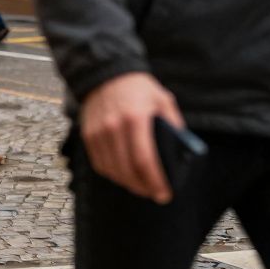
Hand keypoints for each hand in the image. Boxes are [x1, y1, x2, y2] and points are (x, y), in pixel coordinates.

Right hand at [79, 72, 184, 203]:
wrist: (106, 74)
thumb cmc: (139, 89)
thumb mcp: (163, 100)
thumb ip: (173, 124)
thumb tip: (181, 152)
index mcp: (136, 118)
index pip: (145, 159)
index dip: (155, 181)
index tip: (165, 193)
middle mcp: (114, 127)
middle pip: (127, 169)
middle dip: (143, 187)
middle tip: (154, 194)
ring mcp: (98, 132)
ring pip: (112, 170)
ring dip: (127, 183)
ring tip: (140, 187)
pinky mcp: (88, 135)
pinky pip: (99, 163)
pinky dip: (112, 174)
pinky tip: (123, 176)